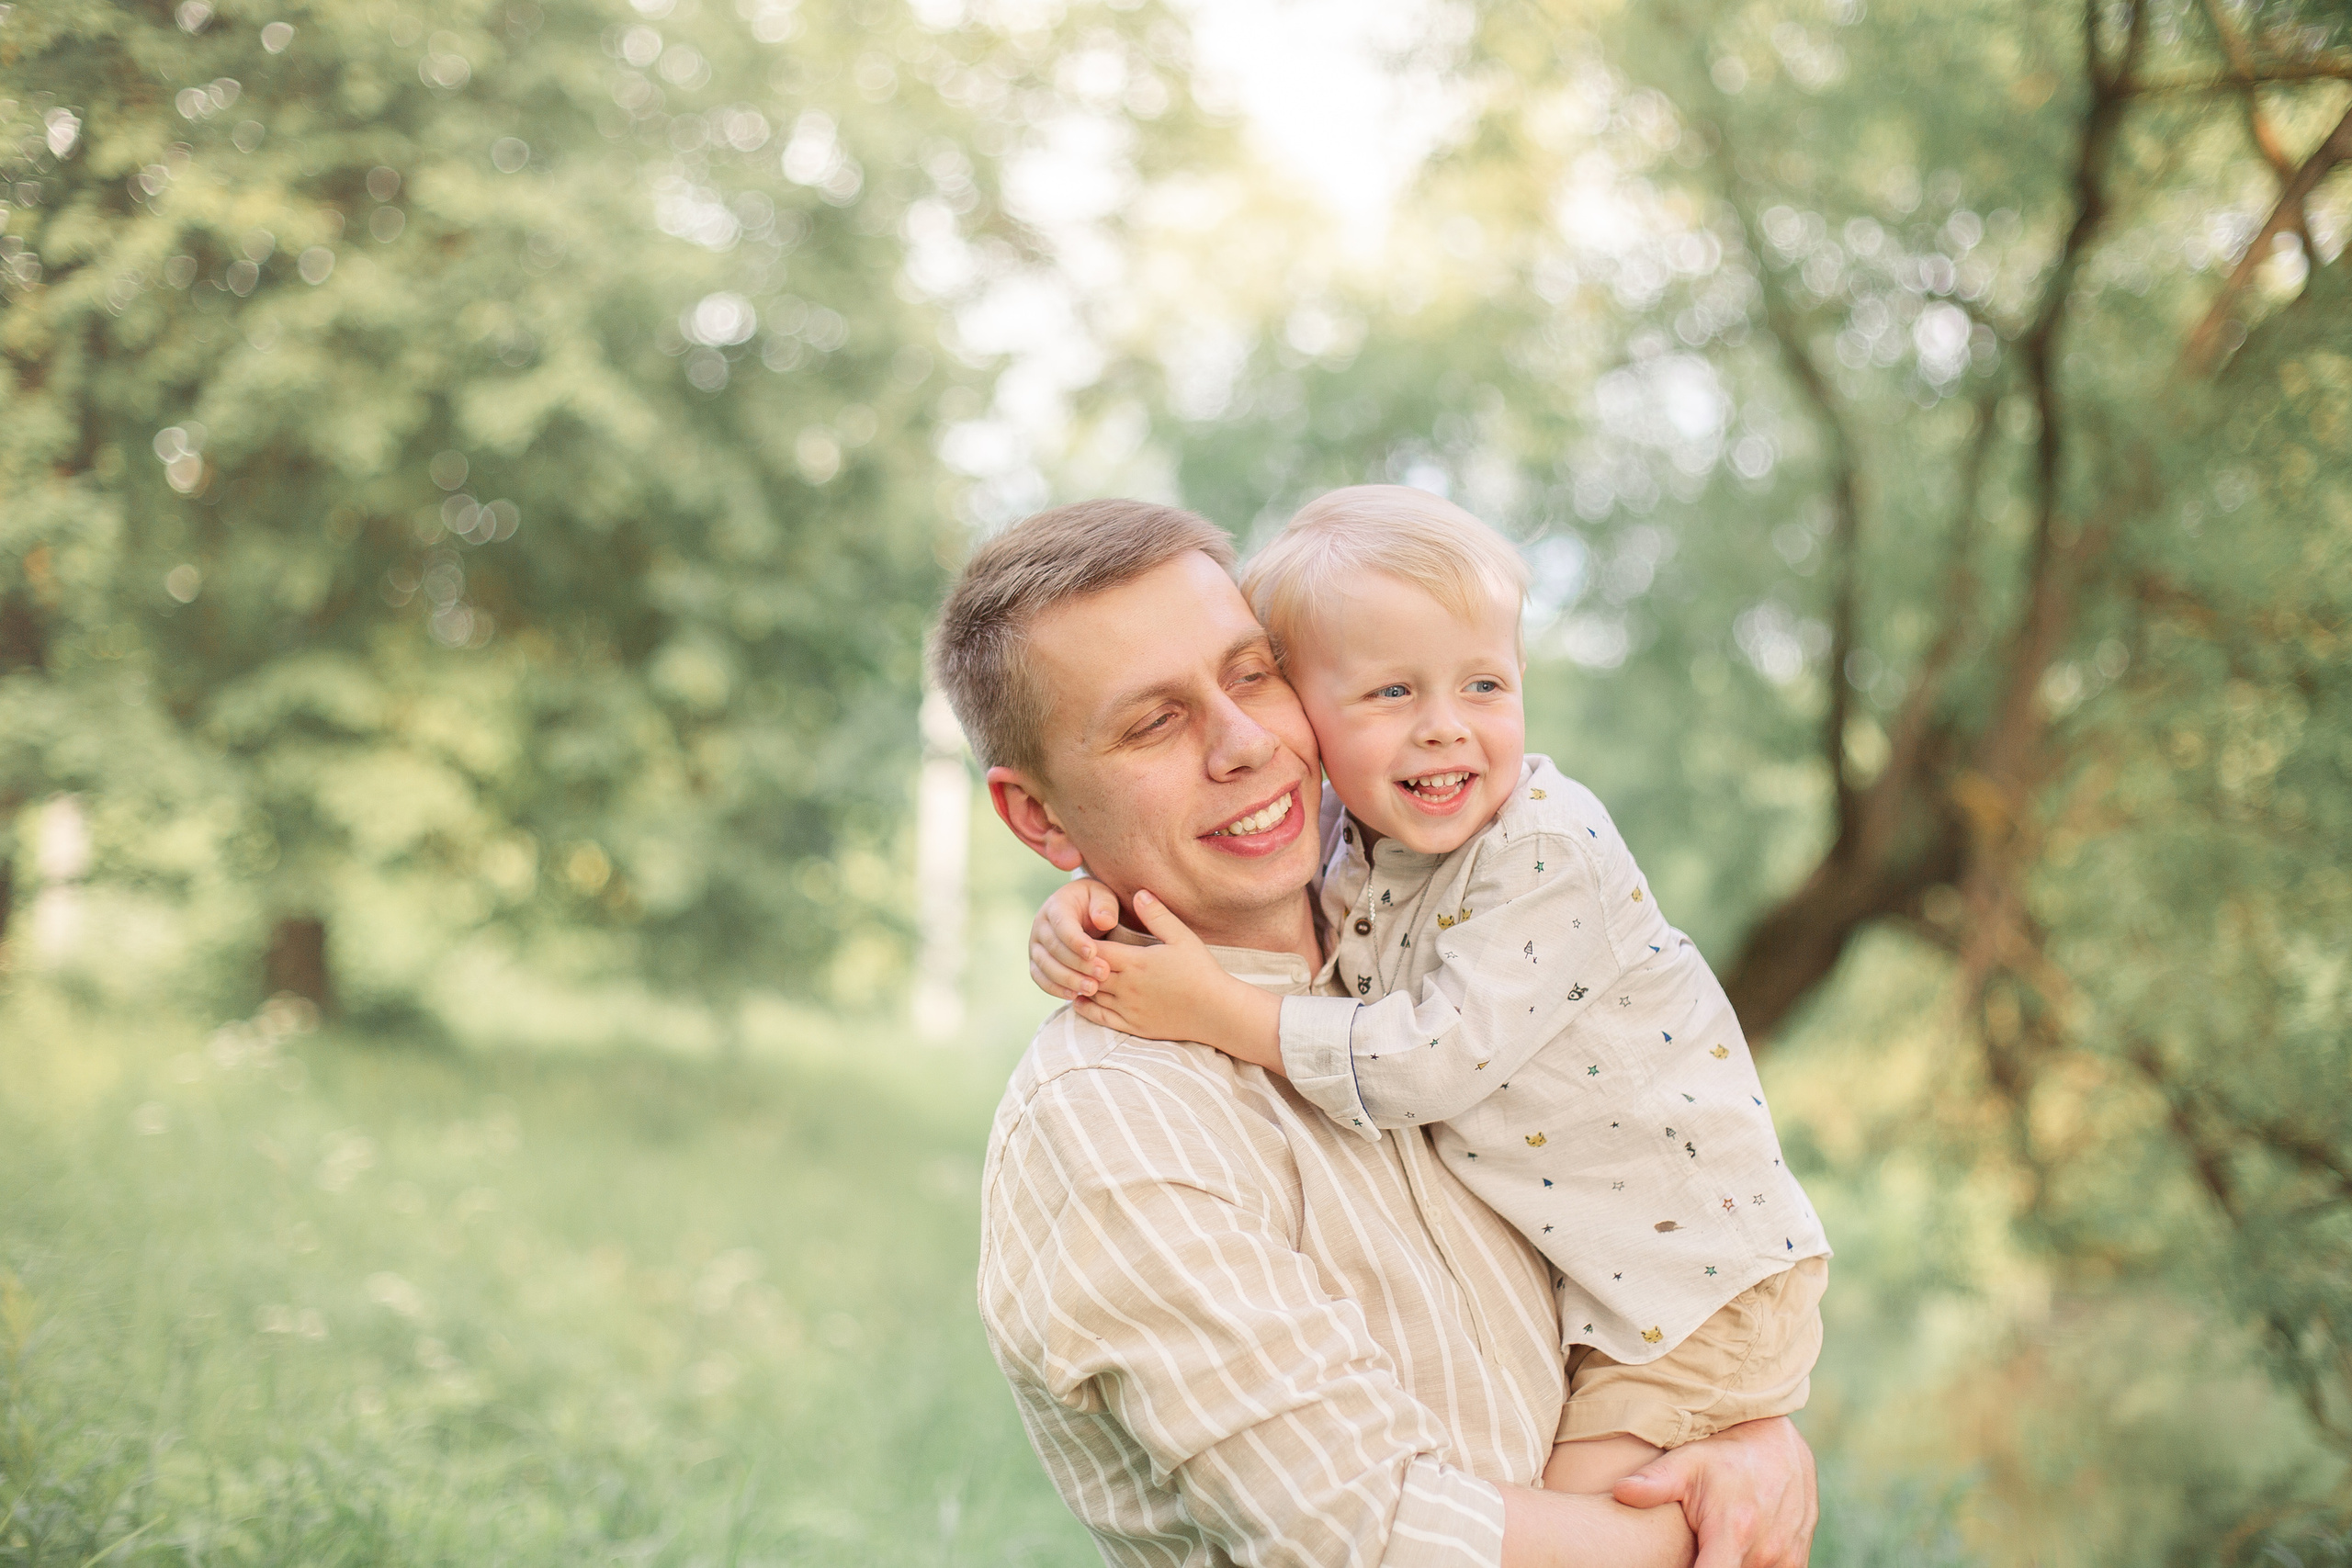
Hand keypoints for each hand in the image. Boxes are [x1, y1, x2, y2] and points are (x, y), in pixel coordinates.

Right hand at [1029, 877, 1119, 999]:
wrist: (1081, 914)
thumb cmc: (1095, 905)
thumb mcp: (1103, 897)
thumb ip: (1105, 906)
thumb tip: (1104, 921)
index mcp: (1056, 906)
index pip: (1062, 924)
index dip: (1076, 940)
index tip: (1093, 953)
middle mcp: (1040, 926)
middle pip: (1055, 948)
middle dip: (1079, 964)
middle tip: (1103, 974)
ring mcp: (1035, 946)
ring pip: (1046, 966)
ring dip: (1069, 979)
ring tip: (1092, 988)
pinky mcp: (1037, 964)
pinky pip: (1041, 979)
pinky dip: (1055, 989)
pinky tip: (1075, 995)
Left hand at [1073, 892, 1282, 1070]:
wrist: (1216, 1011)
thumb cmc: (1201, 971)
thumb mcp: (1182, 937)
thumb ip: (1157, 915)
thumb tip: (1139, 892)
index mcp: (1136, 962)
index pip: (1096, 950)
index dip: (1081, 941)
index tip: (1073, 932)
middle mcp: (1127, 987)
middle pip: (1087, 972)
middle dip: (1075, 962)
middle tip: (1064, 951)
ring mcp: (1128, 1009)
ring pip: (1091, 995)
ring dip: (1078, 983)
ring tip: (1068, 972)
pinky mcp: (1133, 1026)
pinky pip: (1100, 1018)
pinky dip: (1085, 1008)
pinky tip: (1079, 998)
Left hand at [1611, 1417, 1815, 1567]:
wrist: (1777, 1444)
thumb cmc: (1724, 1455)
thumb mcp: (1687, 1462)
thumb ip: (1655, 1482)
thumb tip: (1621, 1491)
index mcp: (1734, 1531)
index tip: (1674, 1562)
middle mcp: (1766, 1551)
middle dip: (1702, 1564)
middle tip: (1687, 1548)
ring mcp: (1786, 1558)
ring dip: (1727, 1564)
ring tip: (1708, 1545)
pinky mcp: (1798, 1560)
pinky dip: (1749, 1564)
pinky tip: (1732, 1550)